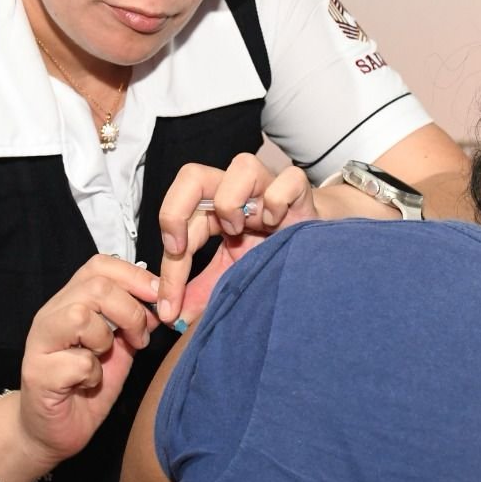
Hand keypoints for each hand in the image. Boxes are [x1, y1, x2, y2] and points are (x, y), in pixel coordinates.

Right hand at [17, 255, 158, 469]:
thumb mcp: (119, 347)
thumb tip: (163, 301)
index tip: (158, 301)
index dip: (135, 277)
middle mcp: (51, 314)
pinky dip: (93, 375)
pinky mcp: (38, 374)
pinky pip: (79, 362)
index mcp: (71, 301)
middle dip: (130, 311)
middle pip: (96, 286)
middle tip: (139, 338)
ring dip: (106, 339)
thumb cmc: (86, 386)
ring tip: (104, 358)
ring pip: (81, 315)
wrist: (53, 431)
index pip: (100, 265)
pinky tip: (88, 384)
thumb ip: (133, 322)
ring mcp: (40, 342)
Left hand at [156, 156, 319, 324]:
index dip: (169, 263)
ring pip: (241, 166)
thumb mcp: (230, 273)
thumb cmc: (269, 252)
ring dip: (231, 203)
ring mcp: (267, 186)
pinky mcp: (300, 189)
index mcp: (213, 208)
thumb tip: (170, 315)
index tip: (166, 302)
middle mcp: (235, 190)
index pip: (179, 224)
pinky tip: (277, 225)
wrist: (314, 247)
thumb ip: (199, 291)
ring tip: (239, 231)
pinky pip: (288, 180)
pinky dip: (278, 202)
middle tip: (180, 250)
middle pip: (192, 176)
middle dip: (174, 212)